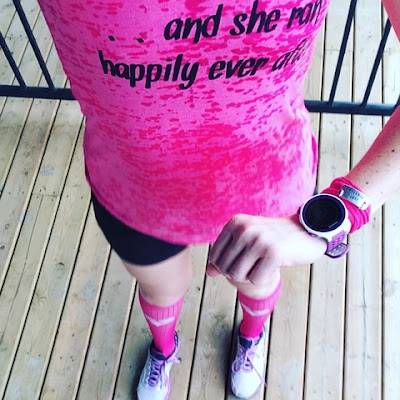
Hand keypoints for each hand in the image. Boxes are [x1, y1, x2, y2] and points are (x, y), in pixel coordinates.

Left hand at [207, 213, 326, 284]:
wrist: (306, 231)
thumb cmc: (273, 238)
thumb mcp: (246, 240)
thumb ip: (226, 255)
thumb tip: (209, 272)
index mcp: (235, 223)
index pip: (214, 256)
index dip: (223, 267)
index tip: (242, 262)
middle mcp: (244, 229)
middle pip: (225, 268)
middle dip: (238, 273)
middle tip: (255, 264)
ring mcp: (259, 240)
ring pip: (238, 275)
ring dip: (250, 276)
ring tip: (263, 264)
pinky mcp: (273, 253)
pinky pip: (256, 280)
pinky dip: (264, 278)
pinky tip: (274, 265)